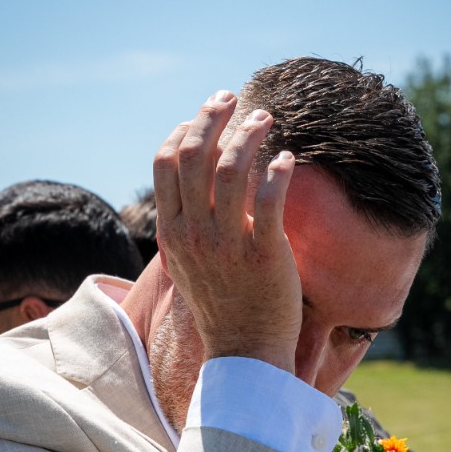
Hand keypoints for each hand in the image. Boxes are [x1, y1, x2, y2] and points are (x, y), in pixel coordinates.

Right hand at [153, 91, 301, 371]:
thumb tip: (198, 181)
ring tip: (266, 119)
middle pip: (194, 154)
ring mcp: (227, 244)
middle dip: (212, 116)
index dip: (183, 130)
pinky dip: (277, 169)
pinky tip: (286, 159)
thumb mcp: (190, 264)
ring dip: (249, 133)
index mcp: (173, 234)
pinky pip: (269, 196)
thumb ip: (189, 225)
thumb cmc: (223, 307)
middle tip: (232, 98)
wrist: (245, 353)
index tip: (204, 117)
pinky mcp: (263, 254)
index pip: (165, 163)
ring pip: (231, 167)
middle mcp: (194, 235)